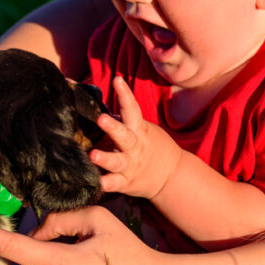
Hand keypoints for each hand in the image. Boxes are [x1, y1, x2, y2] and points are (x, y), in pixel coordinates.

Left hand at [90, 76, 181, 198]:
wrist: (172, 175)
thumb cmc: (150, 146)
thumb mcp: (141, 128)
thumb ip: (122, 119)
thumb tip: (97, 102)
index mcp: (139, 130)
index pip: (132, 109)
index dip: (125, 94)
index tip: (117, 80)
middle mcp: (135, 147)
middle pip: (124, 135)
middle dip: (112, 127)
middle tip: (100, 118)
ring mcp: (130, 166)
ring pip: (117, 162)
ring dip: (105, 158)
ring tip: (93, 155)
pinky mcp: (125, 182)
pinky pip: (114, 183)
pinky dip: (105, 184)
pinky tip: (96, 183)